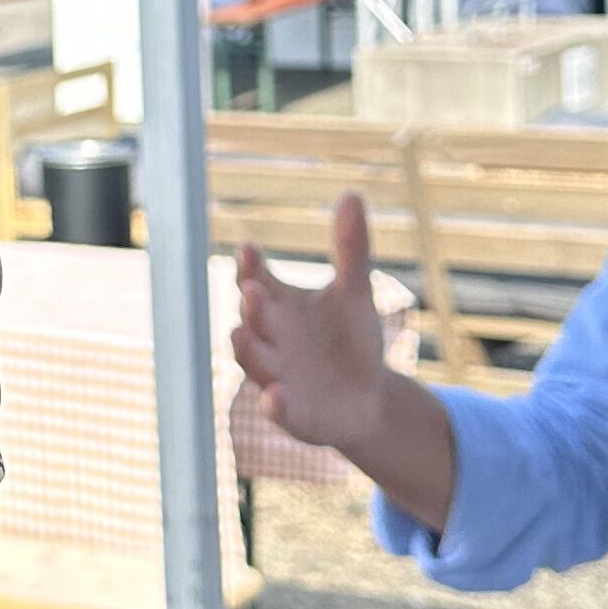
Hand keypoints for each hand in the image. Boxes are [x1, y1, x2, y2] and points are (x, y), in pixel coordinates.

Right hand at [232, 199, 393, 454]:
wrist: (368, 397)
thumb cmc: (350, 340)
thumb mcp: (354, 293)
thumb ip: (351, 249)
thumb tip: (352, 193)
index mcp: (279, 307)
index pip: (256, 281)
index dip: (249, 266)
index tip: (248, 249)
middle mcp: (270, 340)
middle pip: (253, 320)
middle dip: (251, 307)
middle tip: (252, 290)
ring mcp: (278, 377)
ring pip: (255, 363)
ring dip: (247, 351)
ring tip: (239, 336)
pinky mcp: (294, 415)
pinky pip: (279, 411)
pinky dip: (274, 405)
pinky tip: (275, 396)